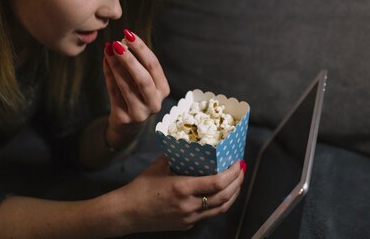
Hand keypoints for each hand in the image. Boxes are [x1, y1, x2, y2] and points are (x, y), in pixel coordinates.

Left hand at [103, 29, 169, 146]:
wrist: (127, 125)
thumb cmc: (136, 95)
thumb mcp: (141, 81)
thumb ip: (136, 64)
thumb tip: (122, 41)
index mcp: (163, 90)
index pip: (153, 65)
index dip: (141, 49)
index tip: (129, 34)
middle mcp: (154, 103)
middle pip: (143, 78)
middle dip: (129, 58)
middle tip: (117, 43)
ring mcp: (140, 113)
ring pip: (126, 86)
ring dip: (115, 65)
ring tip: (108, 49)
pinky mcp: (124, 118)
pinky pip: (114, 92)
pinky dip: (109, 75)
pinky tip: (105, 61)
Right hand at [119, 155, 245, 232]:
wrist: (127, 212)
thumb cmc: (141, 188)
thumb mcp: (160, 166)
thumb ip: (178, 156)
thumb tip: (192, 144)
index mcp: (182, 188)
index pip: (217, 183)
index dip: (232, 174)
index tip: (238, 163)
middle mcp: (188, 206)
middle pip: (224, 196)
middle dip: (237, 182)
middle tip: (241, 169)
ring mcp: (189, 218)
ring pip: (220, 208)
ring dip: (232, 194)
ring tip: (237, 182)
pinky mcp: (187, 225)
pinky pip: (208, 214)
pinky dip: (219, 203)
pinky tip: (221, 193)